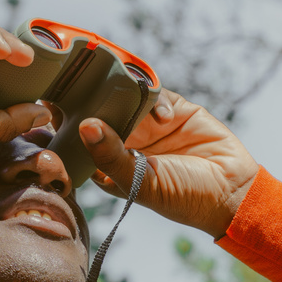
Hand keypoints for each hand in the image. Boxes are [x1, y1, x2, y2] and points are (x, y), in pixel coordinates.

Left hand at [78, 90, 258, 237]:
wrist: (232, 190)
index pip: (78, 139)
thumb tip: (86, 126)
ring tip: (126, 98)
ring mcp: (148, 123)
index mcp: (108, 163)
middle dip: (90, 98)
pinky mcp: (172, 109)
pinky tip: (166, 118)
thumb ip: (111, 156)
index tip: (49, 106)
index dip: (64, 123)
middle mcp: (124, 141)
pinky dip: (156, 100)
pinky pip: (155, 93)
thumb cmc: (182, 197)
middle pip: (98, 110)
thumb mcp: (141, 182)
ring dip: (124, 94)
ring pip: (125, 96)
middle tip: (81, 84)